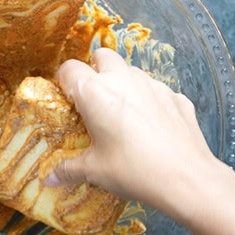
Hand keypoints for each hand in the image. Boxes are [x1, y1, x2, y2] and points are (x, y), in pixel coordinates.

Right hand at [46, 47, 216, 215]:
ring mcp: (153, 85)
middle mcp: (124, 79)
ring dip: (121, 84)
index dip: (63, 82)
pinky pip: (155, 90)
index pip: (69, 69)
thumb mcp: (95, 171)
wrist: (186, 178)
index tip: (65, 101)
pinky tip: (150, 127)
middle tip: (92, 101)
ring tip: (121, 115)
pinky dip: (147, 100)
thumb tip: (47, 178)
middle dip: (94, 71)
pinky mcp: (176, 96)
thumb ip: (67, 169)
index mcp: (96, 92)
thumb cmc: (134, 170)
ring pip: (130, 71)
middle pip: (101, 56)